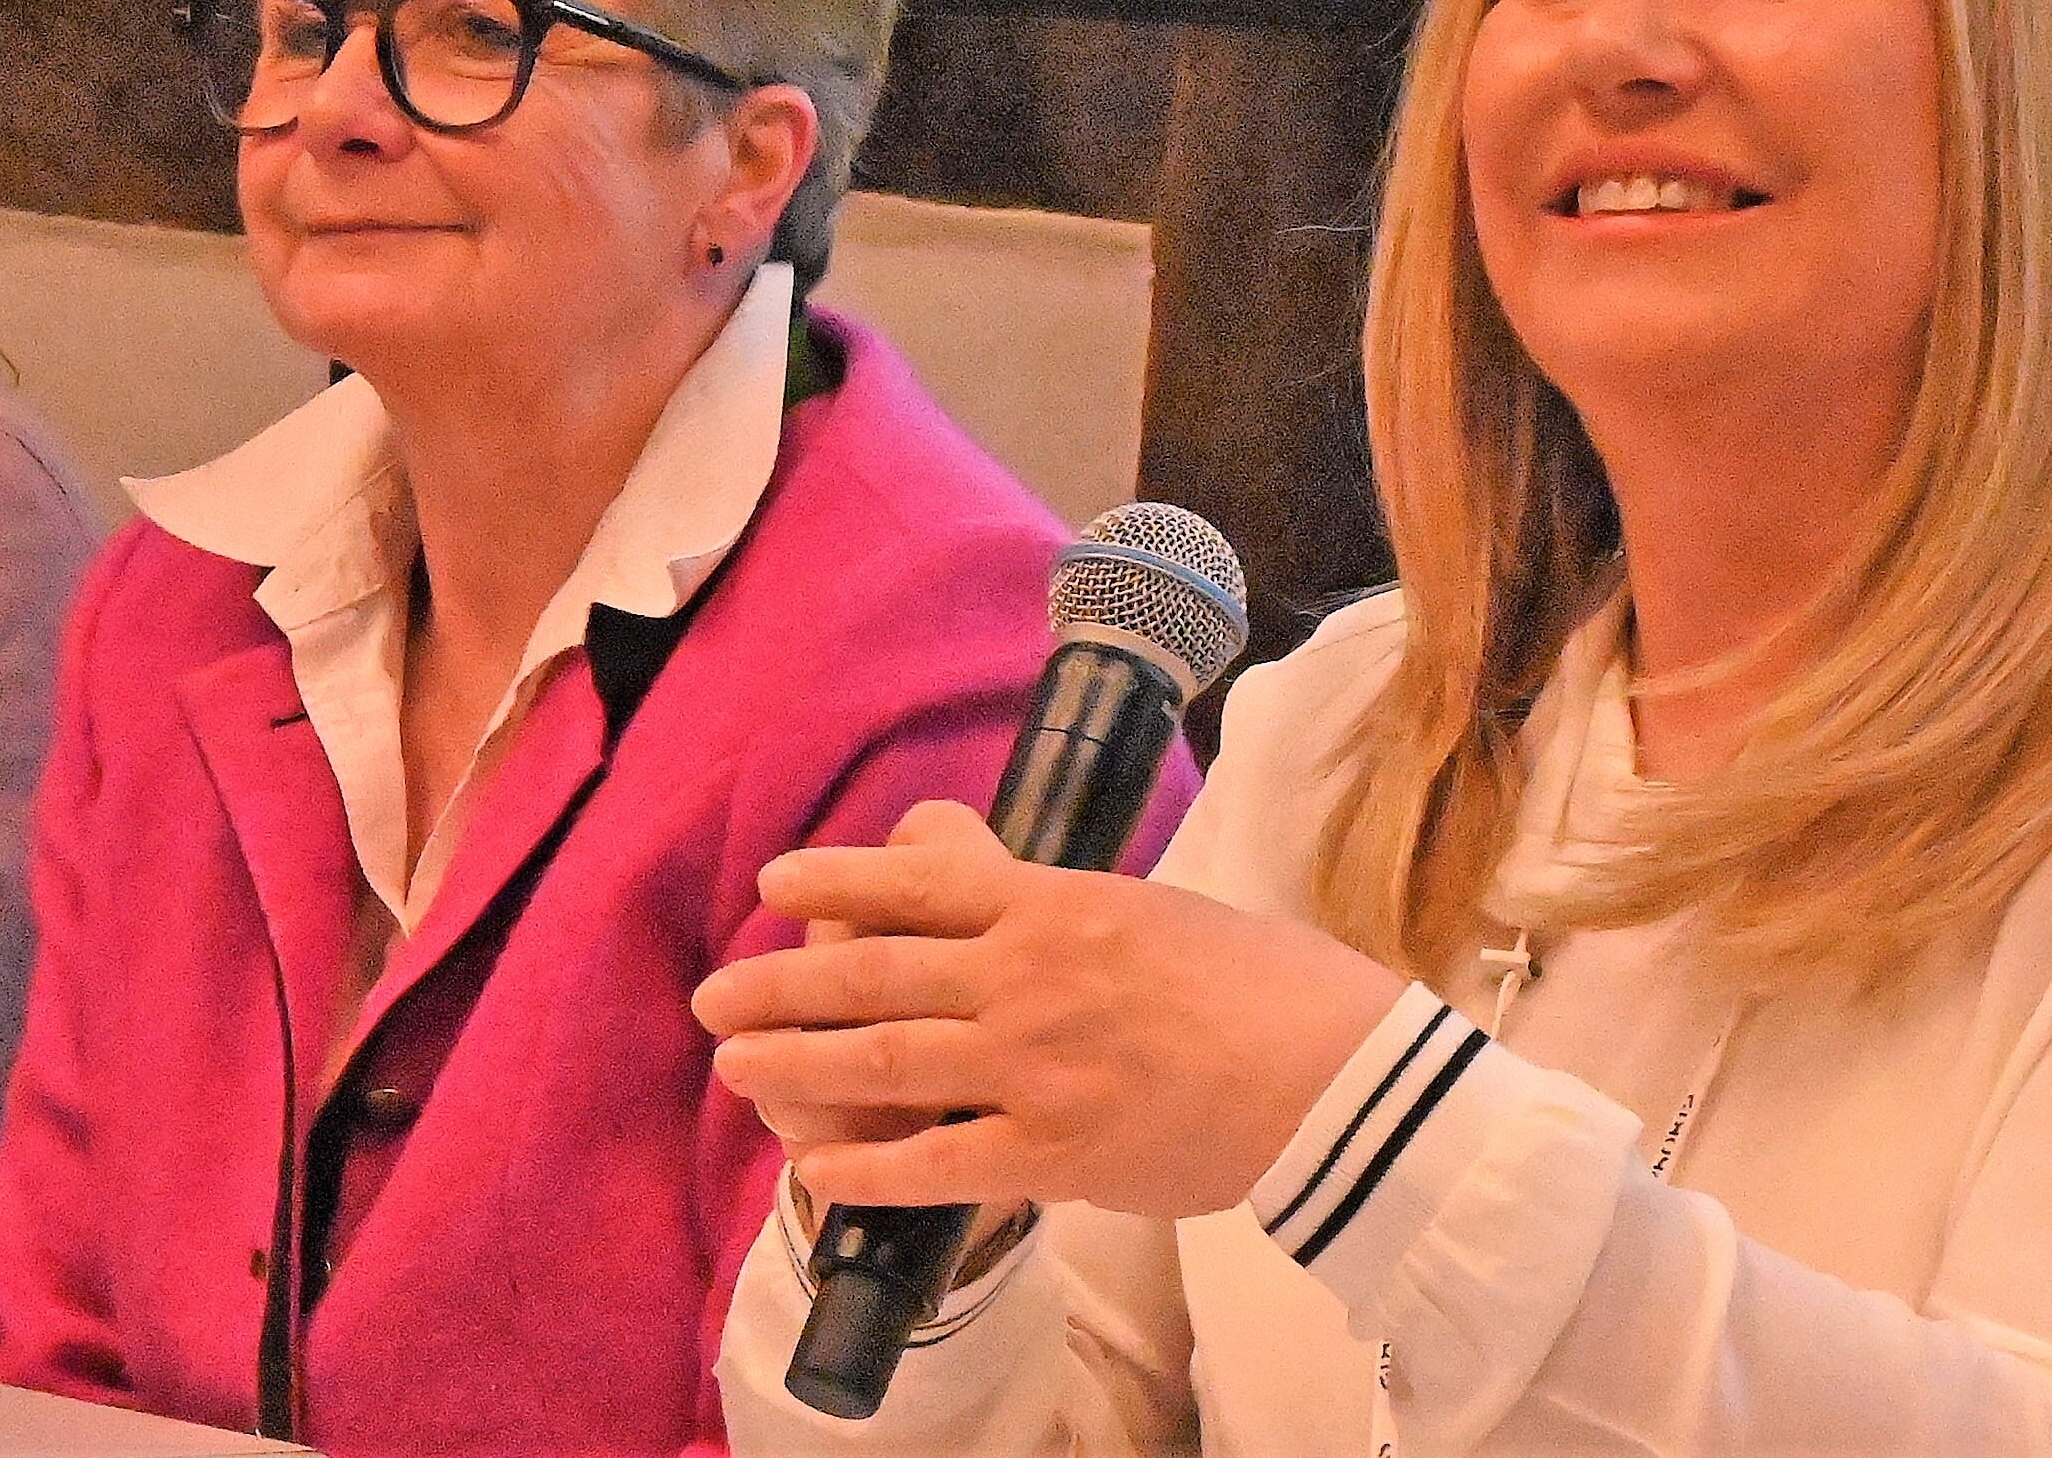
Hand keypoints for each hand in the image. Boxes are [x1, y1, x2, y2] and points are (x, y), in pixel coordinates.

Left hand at [694, 800, 1407, 1217]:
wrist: (1334, 1073)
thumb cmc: (1271, 986)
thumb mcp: (1164, 914)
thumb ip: (1080, 921)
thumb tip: (1025, 918)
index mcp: (1059, 904)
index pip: (921, 880)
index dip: (839, 880)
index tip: (779, 882)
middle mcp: (1029, 975)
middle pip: (873, 971)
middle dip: (781, 982)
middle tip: (717, 995)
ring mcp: (1034, 1065)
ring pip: (881, 1063)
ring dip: (794, 1065)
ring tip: (735, 1068)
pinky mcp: (1053, 1152)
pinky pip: (933, 1162)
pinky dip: (863, 1170)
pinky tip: (814, 1172)